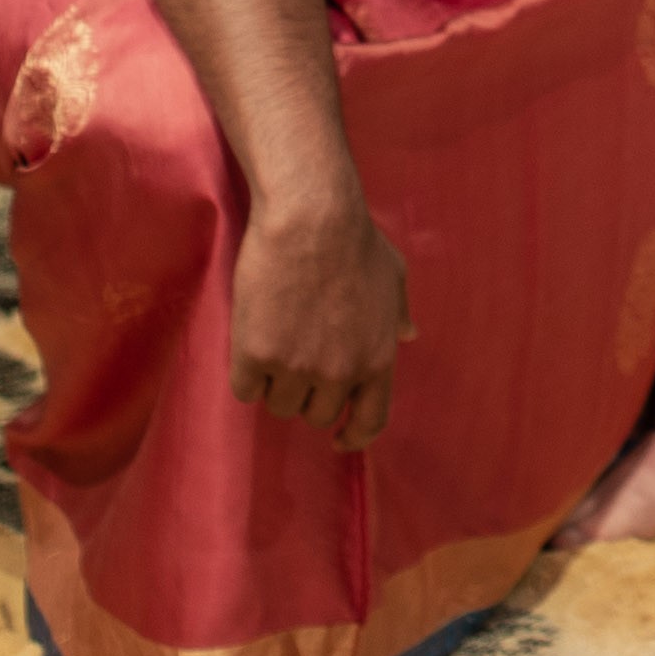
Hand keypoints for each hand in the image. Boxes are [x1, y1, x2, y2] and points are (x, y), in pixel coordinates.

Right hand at [229, 183, 412, 446]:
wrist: (310, 216)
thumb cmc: (355, 238)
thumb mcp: (393, 274)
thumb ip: (397, 314)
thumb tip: (408, 336)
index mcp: (378, 358)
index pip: (370, 422)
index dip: (353, 437)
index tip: (339, 439)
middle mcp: (340, 372)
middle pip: (317, 415)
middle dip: (308, 395)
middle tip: (299, 360)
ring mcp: (297, 367)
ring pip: (279, 405)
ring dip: (276, 384)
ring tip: (275, 342)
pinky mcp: (257, 355)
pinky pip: (246, 389)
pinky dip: (247, 374)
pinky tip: (251, 344)